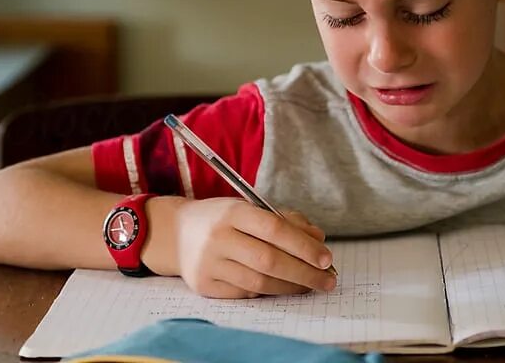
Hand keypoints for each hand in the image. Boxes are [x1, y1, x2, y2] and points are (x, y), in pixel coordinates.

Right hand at [173, 198, 335, 297]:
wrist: (177, 234)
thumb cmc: (223, 219)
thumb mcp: (251, 208)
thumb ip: (287, 221)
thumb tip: (318, 240)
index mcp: (233, 212)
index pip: (275, 229)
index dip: (304, 246)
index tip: (326, 258)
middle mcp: (218, 238)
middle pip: (269, 260)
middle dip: (304, 273)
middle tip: (327, 280)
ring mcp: (209, 264)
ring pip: (259, 282)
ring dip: (291, 287)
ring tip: (310, 286)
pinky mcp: (204, 286)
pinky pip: (245, 294)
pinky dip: (269, 293)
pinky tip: (283, 288)